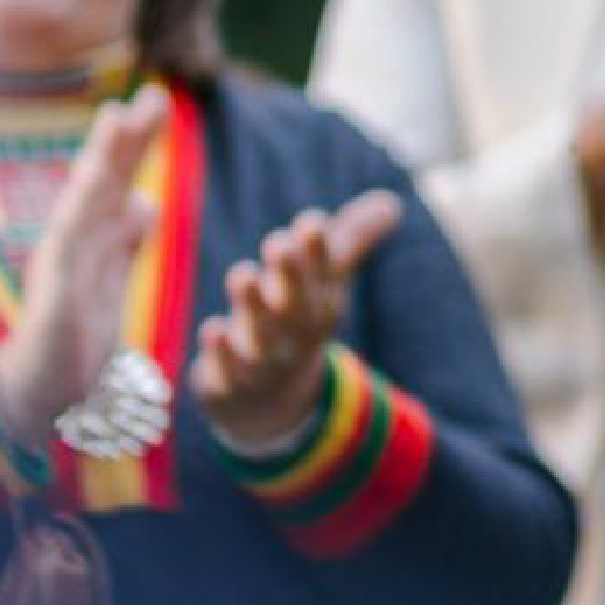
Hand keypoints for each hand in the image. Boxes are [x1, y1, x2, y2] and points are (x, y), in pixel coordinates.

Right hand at [0, 81, 174, 459]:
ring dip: (101, 161)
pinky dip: (79, 214)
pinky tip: (91, 185)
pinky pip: (65, 247)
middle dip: (127, 137)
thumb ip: (125, 241)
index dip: (136, 142)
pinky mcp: (52, 291)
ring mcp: (60, 262)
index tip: (158, 100)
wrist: (45, 391)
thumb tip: (146, 202)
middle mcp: (74, 241)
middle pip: (103, 179)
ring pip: (83, 201)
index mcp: (94, 239)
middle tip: (153, 94)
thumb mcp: (113, 280)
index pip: (120, 179)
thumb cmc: (75, 336)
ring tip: (119, 120)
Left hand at [190, 193, 403, 444]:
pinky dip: (221, 354)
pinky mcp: (230, 382)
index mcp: (319, 305)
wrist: (270, 401)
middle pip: (297, 304)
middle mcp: (295, 333)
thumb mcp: (324, 283)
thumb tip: (391, 203)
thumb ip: (350, 241)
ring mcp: (264, 361)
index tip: (310, 222)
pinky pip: (227, 370)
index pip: (323, 276)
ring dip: (253, 309)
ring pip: (262, 335)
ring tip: (242, 277)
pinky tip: (213, 331)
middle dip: (290, 275)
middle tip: (278, 243)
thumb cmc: (293, 323)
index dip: (317, 251)